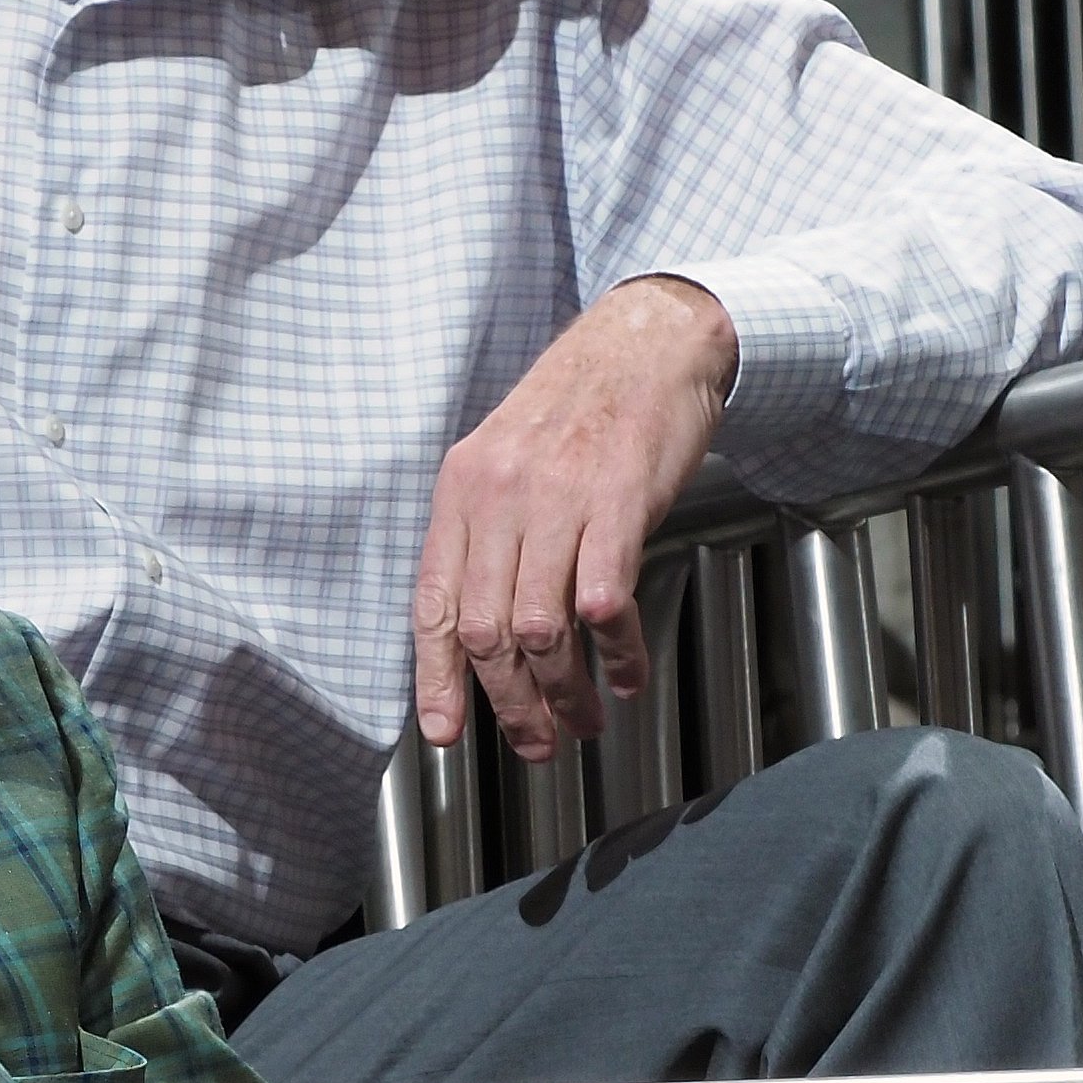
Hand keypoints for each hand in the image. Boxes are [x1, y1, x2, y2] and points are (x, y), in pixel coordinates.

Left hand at [409, 279, 736, 764]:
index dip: (436, 677)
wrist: (648, 342)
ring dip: (565, 691)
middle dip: (510, 703)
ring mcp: (558, 500)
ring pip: (541, 628)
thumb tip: (478, 624)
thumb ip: (487, 532)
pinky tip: (628, 672)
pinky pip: (604, 602)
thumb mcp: (505, 458)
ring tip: (584, 718)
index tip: (443, 729)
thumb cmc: (580, 404)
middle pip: (486, 630)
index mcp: (462, 490)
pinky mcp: (619, 503)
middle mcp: (500, 496)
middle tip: (536, 741)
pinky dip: (617, 652)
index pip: (434, 602)